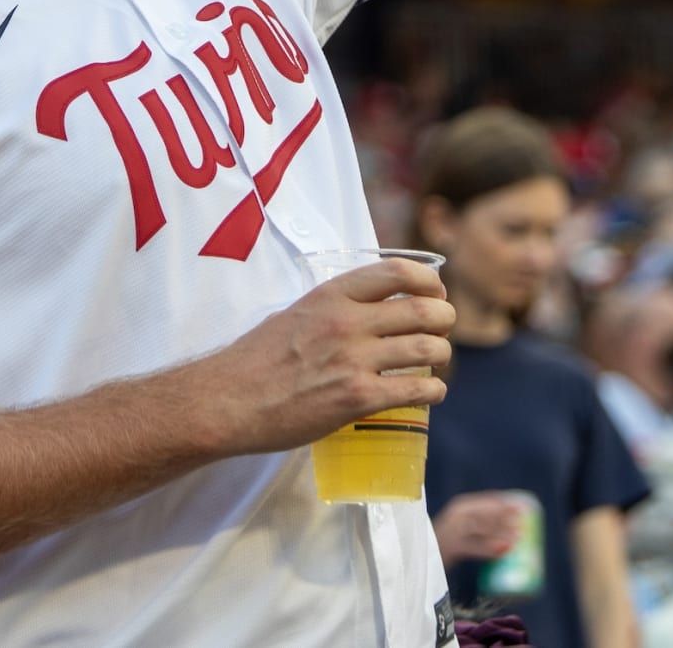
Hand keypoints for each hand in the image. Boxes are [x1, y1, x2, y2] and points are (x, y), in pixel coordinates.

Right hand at [198, 257, 451, 454]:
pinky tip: (431, 393)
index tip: (433, 293)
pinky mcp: (358, 398)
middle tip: (442, 328)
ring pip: (428, 349)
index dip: (428, 281)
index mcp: (330, 295)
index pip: (397, 272)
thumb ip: (331, 309)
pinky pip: (417, 389)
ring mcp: (354, 360)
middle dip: (445, 319)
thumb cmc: (255, 361)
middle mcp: (347, 322)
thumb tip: (364, 312)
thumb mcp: (293, 314)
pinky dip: (433, 391)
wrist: (228, 401)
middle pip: (424, 309)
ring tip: (438, 361)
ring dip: (442, 355)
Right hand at [434, 492, 523, 566]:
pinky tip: (502, 551)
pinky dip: (488, 549)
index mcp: (461, 505)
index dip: (506, 504)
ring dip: (500, 533)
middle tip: (523, 525)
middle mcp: (456, 513)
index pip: (488, 500)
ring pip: (480, 527)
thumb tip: (512, 528)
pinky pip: (473, 546)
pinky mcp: (450, 547)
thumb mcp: (465, 530)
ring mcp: (451, 529)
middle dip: (505, 518)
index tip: (524, 508)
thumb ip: (483, 526)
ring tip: (517, 539)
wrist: (425, 558)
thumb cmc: (448, 544)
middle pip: (485, 513)